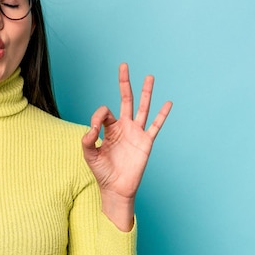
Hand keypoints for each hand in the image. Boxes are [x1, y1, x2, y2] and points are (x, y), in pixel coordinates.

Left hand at [82, 63, 171, 229]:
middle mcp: (123, 127)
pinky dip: (162, 114)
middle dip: (124, 83)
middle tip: (123, 65)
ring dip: (146, 92)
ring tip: (149, 76)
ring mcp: (136, 133)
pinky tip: (168, 103)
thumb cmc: (102, 172)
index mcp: (109, 128)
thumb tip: (91, 128)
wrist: (116, 188)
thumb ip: (86, 140)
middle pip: (125, 99)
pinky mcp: (146, 142)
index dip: (97, 117)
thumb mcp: (88, 155)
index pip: (104, 111)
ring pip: (142, 107)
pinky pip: (156, 125)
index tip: (93, 130)